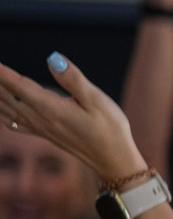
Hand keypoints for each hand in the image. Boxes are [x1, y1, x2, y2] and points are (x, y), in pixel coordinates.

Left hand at [0, 54, 145, 181]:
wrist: (114, 160)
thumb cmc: (110, 129)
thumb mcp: (97, 100)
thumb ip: (73, 79)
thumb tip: (53, 58)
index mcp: (51, 108)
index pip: (19, 85)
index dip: (2, 72)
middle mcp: (41, 119)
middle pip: (6, 97)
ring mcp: (41, 128)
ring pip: (7, 110)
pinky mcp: (46, 134)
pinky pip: (14, 123)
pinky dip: (3, 113)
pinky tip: (1, 110)